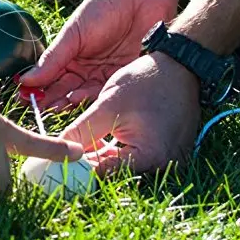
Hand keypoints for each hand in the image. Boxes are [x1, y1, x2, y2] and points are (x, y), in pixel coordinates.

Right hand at [18, 0, 179, 110]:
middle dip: (52, 101)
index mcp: (69, 57)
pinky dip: (97, 98)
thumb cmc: (104, 6)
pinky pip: (109, 92)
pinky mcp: (125, 77)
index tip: (24, 99)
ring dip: (72, 102)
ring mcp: (106, 74)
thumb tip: (25, 79)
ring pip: (86, 95)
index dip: (37, 89)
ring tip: (61, 105)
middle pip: (66, 91)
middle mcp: (86, 69)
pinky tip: (85, 101)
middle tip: (41, 110)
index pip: (50, 78)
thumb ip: (53, 58)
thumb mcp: (73, 33)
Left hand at [60, 53, 199, 175]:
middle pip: (115, 171)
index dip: (78, 167)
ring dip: (103, 154)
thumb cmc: (148, 81)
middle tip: (65, 152)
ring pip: (124, 163)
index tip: (58, 161)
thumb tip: (57, 148)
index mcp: (150, 157)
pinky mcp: (169, 151)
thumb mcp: (108, 105)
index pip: (104, 173)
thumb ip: (81, 131)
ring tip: (82, 142)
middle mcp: (163, 164)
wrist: (182, 66)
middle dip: (89, 161)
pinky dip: (119, 149)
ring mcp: (170, 159)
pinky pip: (137, 156)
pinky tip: (102, 139)